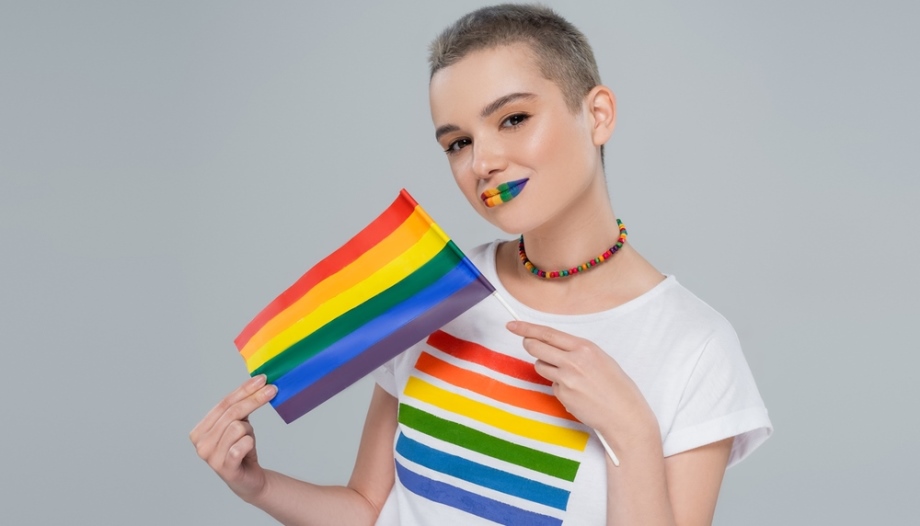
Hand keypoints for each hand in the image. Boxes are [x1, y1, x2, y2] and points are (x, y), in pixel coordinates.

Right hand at [189, 375, 276, 501]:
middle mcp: (200, 444)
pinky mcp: (224, 468)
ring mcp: (210, 457)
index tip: (262, 379)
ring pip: (237, 427)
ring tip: (248, 441)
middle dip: (254, 399)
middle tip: (273, 390)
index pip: (223, 404)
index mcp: (199, 431)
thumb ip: (240, 406)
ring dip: (249, 431)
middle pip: (231, 413)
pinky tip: (248, 451)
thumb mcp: (240, 424)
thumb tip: (258, 381)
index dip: (243, 390)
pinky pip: (242, 445)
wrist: (250, 479)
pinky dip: (249, 444)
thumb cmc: (242, 449)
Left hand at [506, 321, 657, 447]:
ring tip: (570, 376)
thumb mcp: (599, 358)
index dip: (526, 328)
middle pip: (535, 347)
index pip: (548, 333)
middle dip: (529, 345)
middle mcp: (573, 361)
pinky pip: (552, 385)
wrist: (624, 414)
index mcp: (584, 347)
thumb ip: (576, 350)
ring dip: (547, 368)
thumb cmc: (616, 386)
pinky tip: (577, 393)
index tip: (512, 325)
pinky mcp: (562, 395)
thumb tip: (552, 345)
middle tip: (530, 346)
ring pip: (540, 366)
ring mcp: (566, 379)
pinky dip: (559, 387)